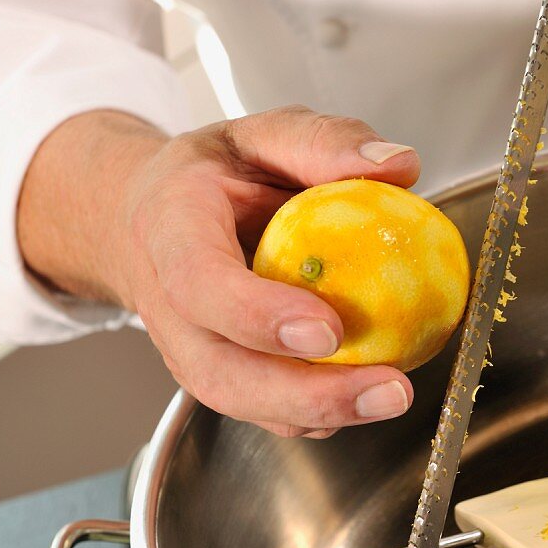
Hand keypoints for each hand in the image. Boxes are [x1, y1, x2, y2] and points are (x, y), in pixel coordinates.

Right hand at [18, 106, 421, 437]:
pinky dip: (317, 414)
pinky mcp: (218, 375)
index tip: (328, 329)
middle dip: (304, 395)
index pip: (200, 282)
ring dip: (318, 413)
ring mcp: (189, 350)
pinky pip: (263, 410)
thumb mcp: (259, 133)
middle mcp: (169, 304)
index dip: (257, 314)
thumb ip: (323, 142)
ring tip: (390, 398)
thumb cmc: (209, 176)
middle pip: (219, 371)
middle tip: (387, 388)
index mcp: (170, 229)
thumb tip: (399, 166)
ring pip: (241, 402)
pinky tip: (368, 397)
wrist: (148, 219)